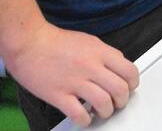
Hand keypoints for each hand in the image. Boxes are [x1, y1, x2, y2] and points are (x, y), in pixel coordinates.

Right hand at [2, 22, 138, 126]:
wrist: (28, 43)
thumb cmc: (55, 41)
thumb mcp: (88, 41)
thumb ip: (105, 54)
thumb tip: (117, 68)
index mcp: (100, 52)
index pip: (129, 71)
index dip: (133, 84)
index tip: (128, 88)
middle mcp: (90, 66)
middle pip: (120, 89)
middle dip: (122, 100)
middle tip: (117, 103)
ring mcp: (74, 81)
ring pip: (103, 103)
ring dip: (106, 112)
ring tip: (101, 111)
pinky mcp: (58, 95)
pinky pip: (78, 114)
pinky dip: (85, 120)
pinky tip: (84, 117)